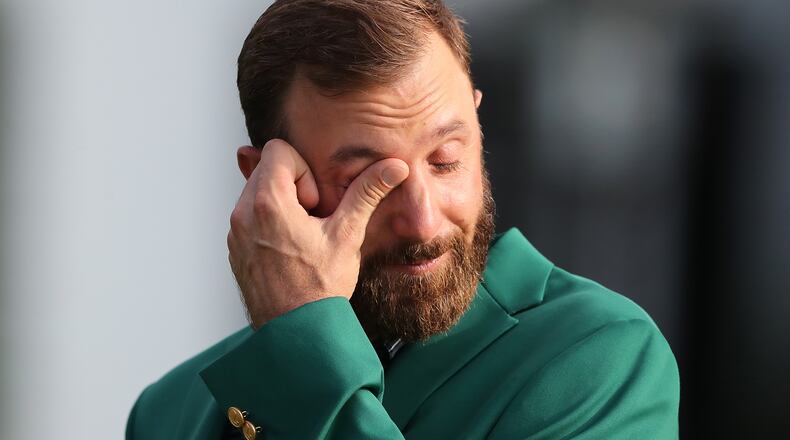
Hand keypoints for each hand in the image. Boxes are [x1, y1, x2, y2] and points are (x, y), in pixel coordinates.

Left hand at [228, 139, 409, 328]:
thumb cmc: (319, 289)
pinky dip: (270, 222)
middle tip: (313, 219)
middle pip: (267, 167)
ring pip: (258, 191)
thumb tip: (394, 165)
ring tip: (303, 236)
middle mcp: (243, 213)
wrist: (295, 334)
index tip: (316, 204)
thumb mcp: (347, 236)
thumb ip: (366, 193)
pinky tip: (291, 250)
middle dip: (294, 185)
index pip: (278, 150)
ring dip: (282, 203)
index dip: (304, 171)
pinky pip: (250, 215)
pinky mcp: (234, 247)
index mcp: (268, 203)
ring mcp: (235, 232)